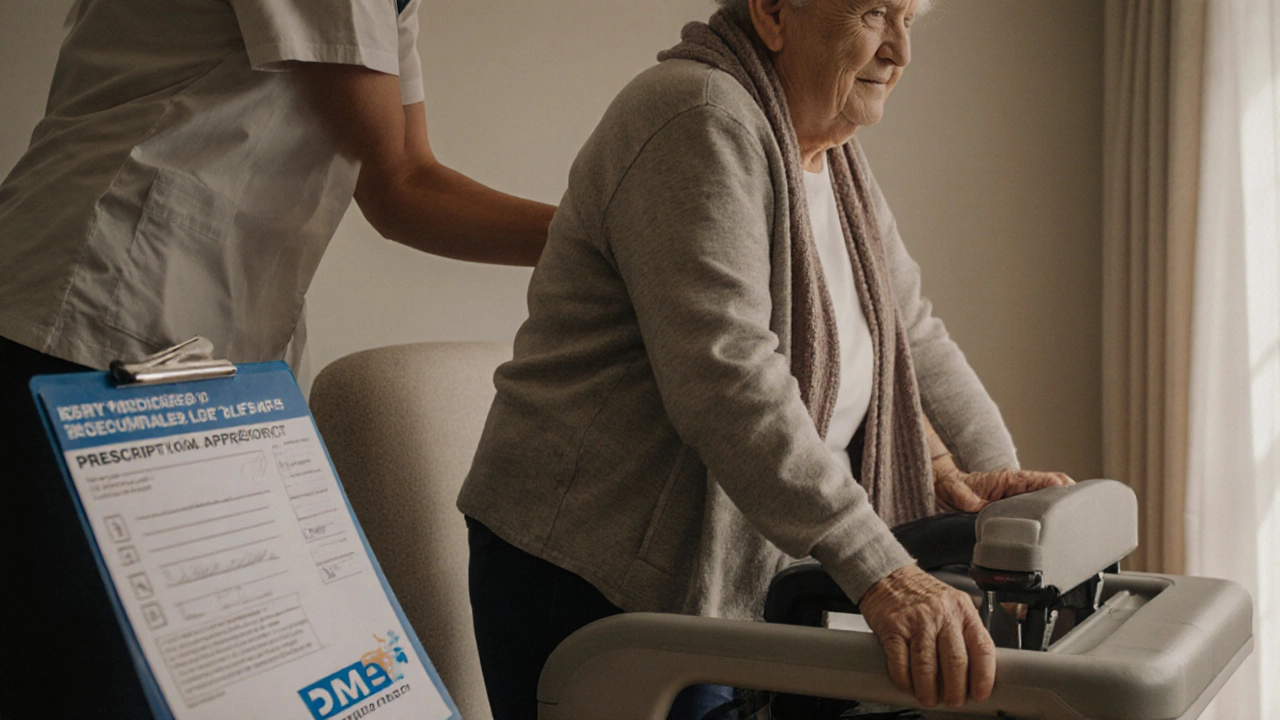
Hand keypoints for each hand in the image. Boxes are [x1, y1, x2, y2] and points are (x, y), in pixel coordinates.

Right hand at [859, 565, 995, 707]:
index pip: (982, 647)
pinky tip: (907, 685)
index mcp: (963, 610)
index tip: (980, 694)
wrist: (888, 576)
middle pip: (955, 661)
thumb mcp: (952, 605)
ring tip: (928, 698)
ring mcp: (916, 620)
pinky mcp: (893, 627)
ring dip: (928, 690)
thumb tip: (973, 671)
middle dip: (955, 689)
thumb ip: (964, 632)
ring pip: (927, 665)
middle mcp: (942, 614)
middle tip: (952, 701)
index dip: (984, 676)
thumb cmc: (921, 595)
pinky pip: (900, 661)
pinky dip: (904, 680)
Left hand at [934, 468, 1073, 512]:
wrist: (944, 489)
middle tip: (1084, 516)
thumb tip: (977, 507)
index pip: (1043, 480)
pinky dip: (1051, 517)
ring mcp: (1019, 497)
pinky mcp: (1016, 507)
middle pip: (1054, 489)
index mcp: (1010, 480)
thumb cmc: (953, 487)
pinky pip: (1039, 510)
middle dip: (1070, 500)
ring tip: (1078, 526)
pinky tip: (1060, 531)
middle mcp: (1019, 487)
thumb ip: (966, 498)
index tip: (1072, 496)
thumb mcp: (956, 492)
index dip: (1060, 487)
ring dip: (1063, 509)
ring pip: (1050, 500)